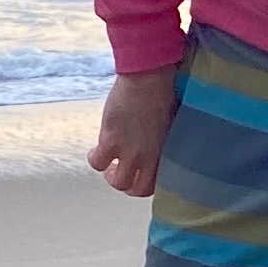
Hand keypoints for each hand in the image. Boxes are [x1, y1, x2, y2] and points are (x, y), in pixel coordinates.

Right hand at [91, 66, 182, 197]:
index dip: (148, 183)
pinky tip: (97, 150)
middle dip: (129, 185)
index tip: (142, 176)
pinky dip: (95, 159)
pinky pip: (97, 162)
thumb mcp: (172, 121)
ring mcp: (129, 150)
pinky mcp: (111, 139)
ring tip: (110, 166)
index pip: (160, 182)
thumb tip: (161, 142)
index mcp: (166, 151)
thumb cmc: (164, 92)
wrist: (149, 77)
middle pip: (138, 189)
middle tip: (123, 172)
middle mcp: (149, 156)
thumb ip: (164, 138)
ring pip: (119, 182)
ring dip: (112, 177)